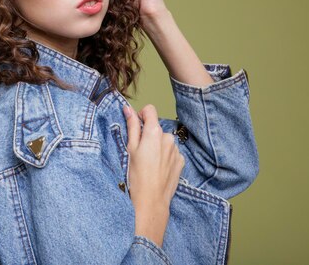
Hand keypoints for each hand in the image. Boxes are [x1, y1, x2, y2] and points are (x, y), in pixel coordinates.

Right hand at [123, 103, 184, 246]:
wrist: (151, 200)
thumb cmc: (137, 175)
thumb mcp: (130, 148)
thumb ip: (132, 126)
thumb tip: (128, 109)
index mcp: (154, 132)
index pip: (150, 110)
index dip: (141, 115)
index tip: (136, 125)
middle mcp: (168, 138)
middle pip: (156, 128)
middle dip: (148, 135)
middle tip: (140, 152)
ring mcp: (176, 150)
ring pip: (164, 141)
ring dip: (157, 146)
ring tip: (149, 163)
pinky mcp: (181, 161)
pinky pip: (171, 152)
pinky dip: (165, 156)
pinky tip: (158, 168)